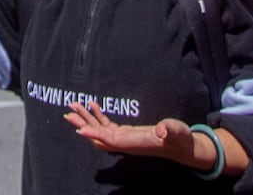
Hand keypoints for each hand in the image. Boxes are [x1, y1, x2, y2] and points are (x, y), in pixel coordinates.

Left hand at [64, 102, 194, 162]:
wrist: (184, 147)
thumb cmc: (181, 139)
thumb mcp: (178, 132)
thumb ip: (170, 130)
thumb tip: (162, 130)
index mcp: (136, 143)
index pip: (111, 140)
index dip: (95, 134)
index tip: (80, 129)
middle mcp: (127, 143)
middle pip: (100, 136)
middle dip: (84, 125)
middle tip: (68, 113)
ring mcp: (126, 139)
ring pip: (101, 131)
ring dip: (87, 119)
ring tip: (74, 106)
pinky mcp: (128, 133)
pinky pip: (108, 126)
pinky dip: (98, 116)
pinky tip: (92, 105)